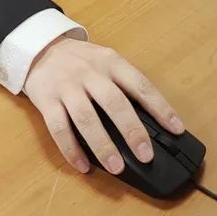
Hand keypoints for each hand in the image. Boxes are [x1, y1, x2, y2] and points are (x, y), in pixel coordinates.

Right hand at [23, 37, 183, 174]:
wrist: (40, 48)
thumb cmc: (80, 61)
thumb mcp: (105, 61)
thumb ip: (123, 85)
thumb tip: (150, 123)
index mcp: (110, 62)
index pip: (139, 84)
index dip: (160, 107)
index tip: (176, 129)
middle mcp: (89, 72)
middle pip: (113, 101)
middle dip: (132, 130)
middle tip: (146, 155)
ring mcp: (66, 86)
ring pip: (86, 117)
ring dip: (102, 144)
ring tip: (117, 167)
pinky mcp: (46, 100)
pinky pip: (58, 127)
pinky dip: (71, 150)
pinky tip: (83, 166)